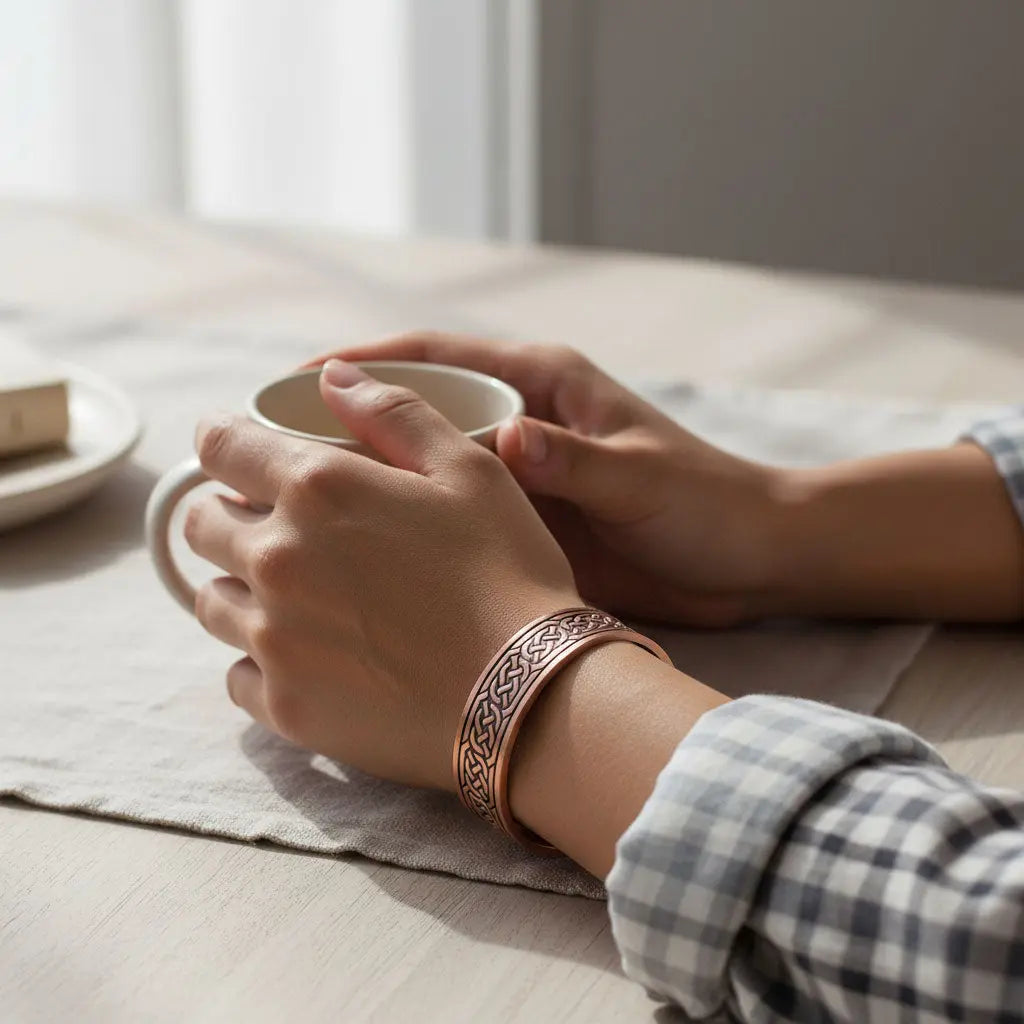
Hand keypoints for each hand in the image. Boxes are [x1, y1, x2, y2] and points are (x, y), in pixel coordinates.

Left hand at [184, 359, 579, 789]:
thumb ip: (393, 413)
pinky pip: (236, 676)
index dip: (223, 441)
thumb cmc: (507, 571)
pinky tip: (307, 657)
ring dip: (239, 587)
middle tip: (275, 526)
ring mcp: (274, 639)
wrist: (528, 692)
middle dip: (226, 514)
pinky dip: (259, 661)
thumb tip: (330, 375)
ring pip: (210, 601)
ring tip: (294, 595)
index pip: (219, 445)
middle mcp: (277, 559)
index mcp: (317, 488)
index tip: (239, 454)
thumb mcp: (468, 469)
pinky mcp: (286, 707)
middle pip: (201, 525)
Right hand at [322, 333, 784, 626]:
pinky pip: (448, 519)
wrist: (750, 559)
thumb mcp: (641, 477)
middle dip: (345, 422)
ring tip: (294, 508)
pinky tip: (359, 557)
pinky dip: (405, 527)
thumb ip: (574, 460)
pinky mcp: (520, 525)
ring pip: (422, 469)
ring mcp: (515, 478)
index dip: (364, 364)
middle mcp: (519, 424)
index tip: (294, 379)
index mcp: (544, 385)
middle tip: (270, 449)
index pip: (436, 359)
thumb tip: (503, 441)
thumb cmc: (706, 505)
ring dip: (367, 480)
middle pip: (414, 411)